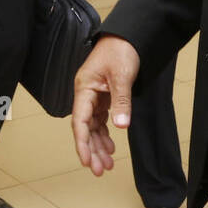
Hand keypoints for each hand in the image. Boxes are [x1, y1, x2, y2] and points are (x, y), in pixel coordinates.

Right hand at [72, 36, 139, 176]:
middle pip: (85, 128)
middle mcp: (86, 94)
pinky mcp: (103, 96)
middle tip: (98, 170)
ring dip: (99, 146)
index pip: (80, 121)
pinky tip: (110, 147)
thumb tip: (120, 126)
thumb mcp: (122, 77)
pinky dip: (105, 134)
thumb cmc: (120, 50)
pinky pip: (101, 120)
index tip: (86, 161)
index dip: (82, 143)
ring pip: (93, 127)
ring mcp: (94, 96)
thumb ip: (120, 102)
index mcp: (84, 88)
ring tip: (106, 164)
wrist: (127, 37)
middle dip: (91, 150)